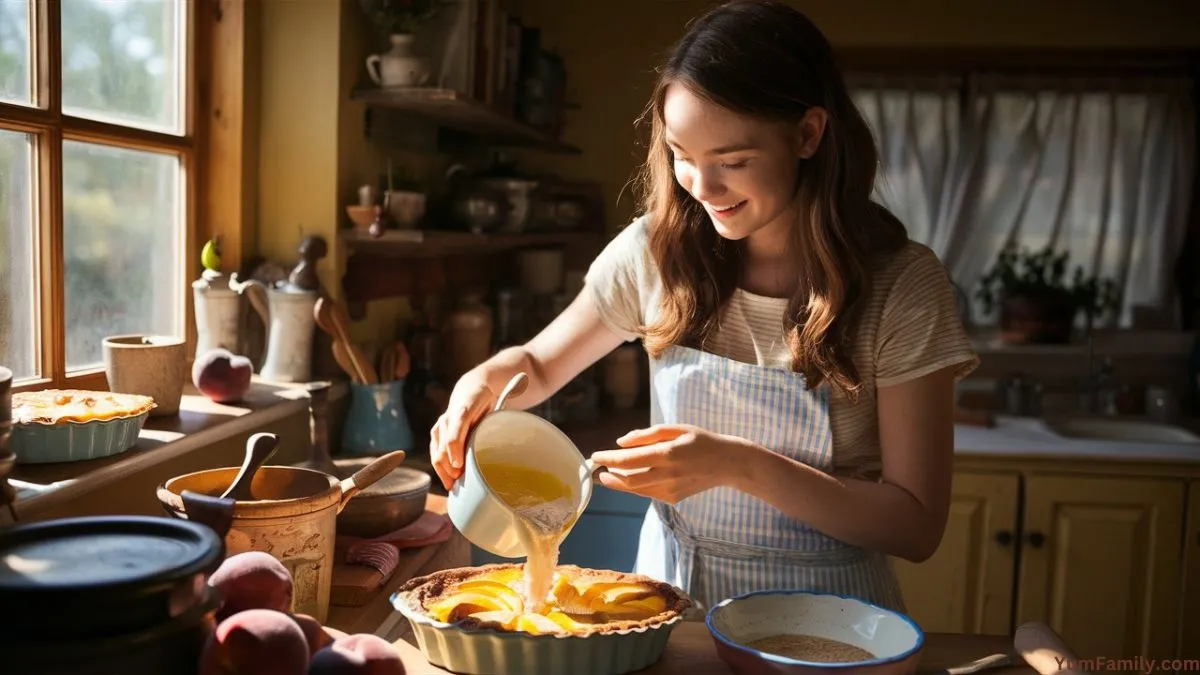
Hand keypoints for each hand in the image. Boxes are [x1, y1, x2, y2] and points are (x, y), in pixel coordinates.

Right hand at [430, 373, 496, 490]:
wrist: (470, 390)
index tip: (459, 468)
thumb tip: (501, 451)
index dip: (455, 454)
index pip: (454, 437)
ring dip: (443, 471)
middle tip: (459, 483)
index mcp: (463, 412)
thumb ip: (492, 427)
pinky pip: (435, 453)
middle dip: (449, 468)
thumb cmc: (485, 405)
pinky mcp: (436, 433)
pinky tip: (447, 480)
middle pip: (443, 449)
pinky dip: (440, 468)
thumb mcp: (493, 412)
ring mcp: (440, 426)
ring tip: (453, 486)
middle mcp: (448, 419)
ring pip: (436, 453)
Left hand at [589, 424, 742, 503]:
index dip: (608, 459)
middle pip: (628, 481)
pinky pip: (648, 493)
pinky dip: (635, 487)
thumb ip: (647, 435)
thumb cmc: (700, 440)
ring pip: (636, 490)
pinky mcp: (674, 498)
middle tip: (599, 469)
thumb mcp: (676, 429)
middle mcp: (668, 474)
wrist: (727, 463)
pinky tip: (630, 479)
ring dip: (618, 483)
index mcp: (667, 454)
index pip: (628, 460)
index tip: (596, 456)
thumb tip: (620, 442)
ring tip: (609, 475)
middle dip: (609, 475)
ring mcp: (671, 489)